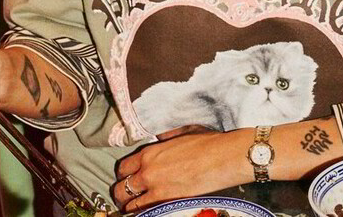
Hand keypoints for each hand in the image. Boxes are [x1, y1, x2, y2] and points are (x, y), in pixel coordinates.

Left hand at [112, 126, 251, 210]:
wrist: (221, 157)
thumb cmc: (207, 144)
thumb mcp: (181, 133)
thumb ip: (165, 138)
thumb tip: (161, 138)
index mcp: (150, 153)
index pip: (124, 167)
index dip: (123, 175)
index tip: (127, 179)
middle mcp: (147, 170)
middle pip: (121, 187)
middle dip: (122, 193)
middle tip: (126, 197)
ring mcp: (155, 187)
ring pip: (130, 202)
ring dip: (130, 205)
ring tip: (132, 208)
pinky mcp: (165, 200)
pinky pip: (144, 210)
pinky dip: (141, 212)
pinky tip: (144, 212)